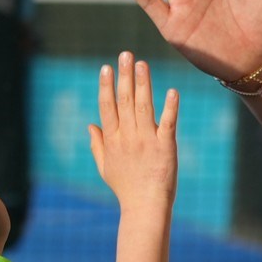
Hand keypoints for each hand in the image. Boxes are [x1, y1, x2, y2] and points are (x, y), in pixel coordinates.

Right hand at [88, 51, 178, 210]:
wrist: (145, 207)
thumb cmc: (126, 188)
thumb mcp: (105, 167)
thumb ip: (97, 144)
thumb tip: (90, 124)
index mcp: (113, 140)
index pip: (107, 107)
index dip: (107, 86)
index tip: (106, 67)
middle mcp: (128, 137)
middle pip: (124, 101)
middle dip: (124, 76)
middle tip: (126, 54)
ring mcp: (146, 140)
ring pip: (143, 106)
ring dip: (143, 84)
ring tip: (143, 64)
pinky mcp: (165, 146)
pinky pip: (168, 123)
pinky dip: (170, 107)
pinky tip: (172, 91)